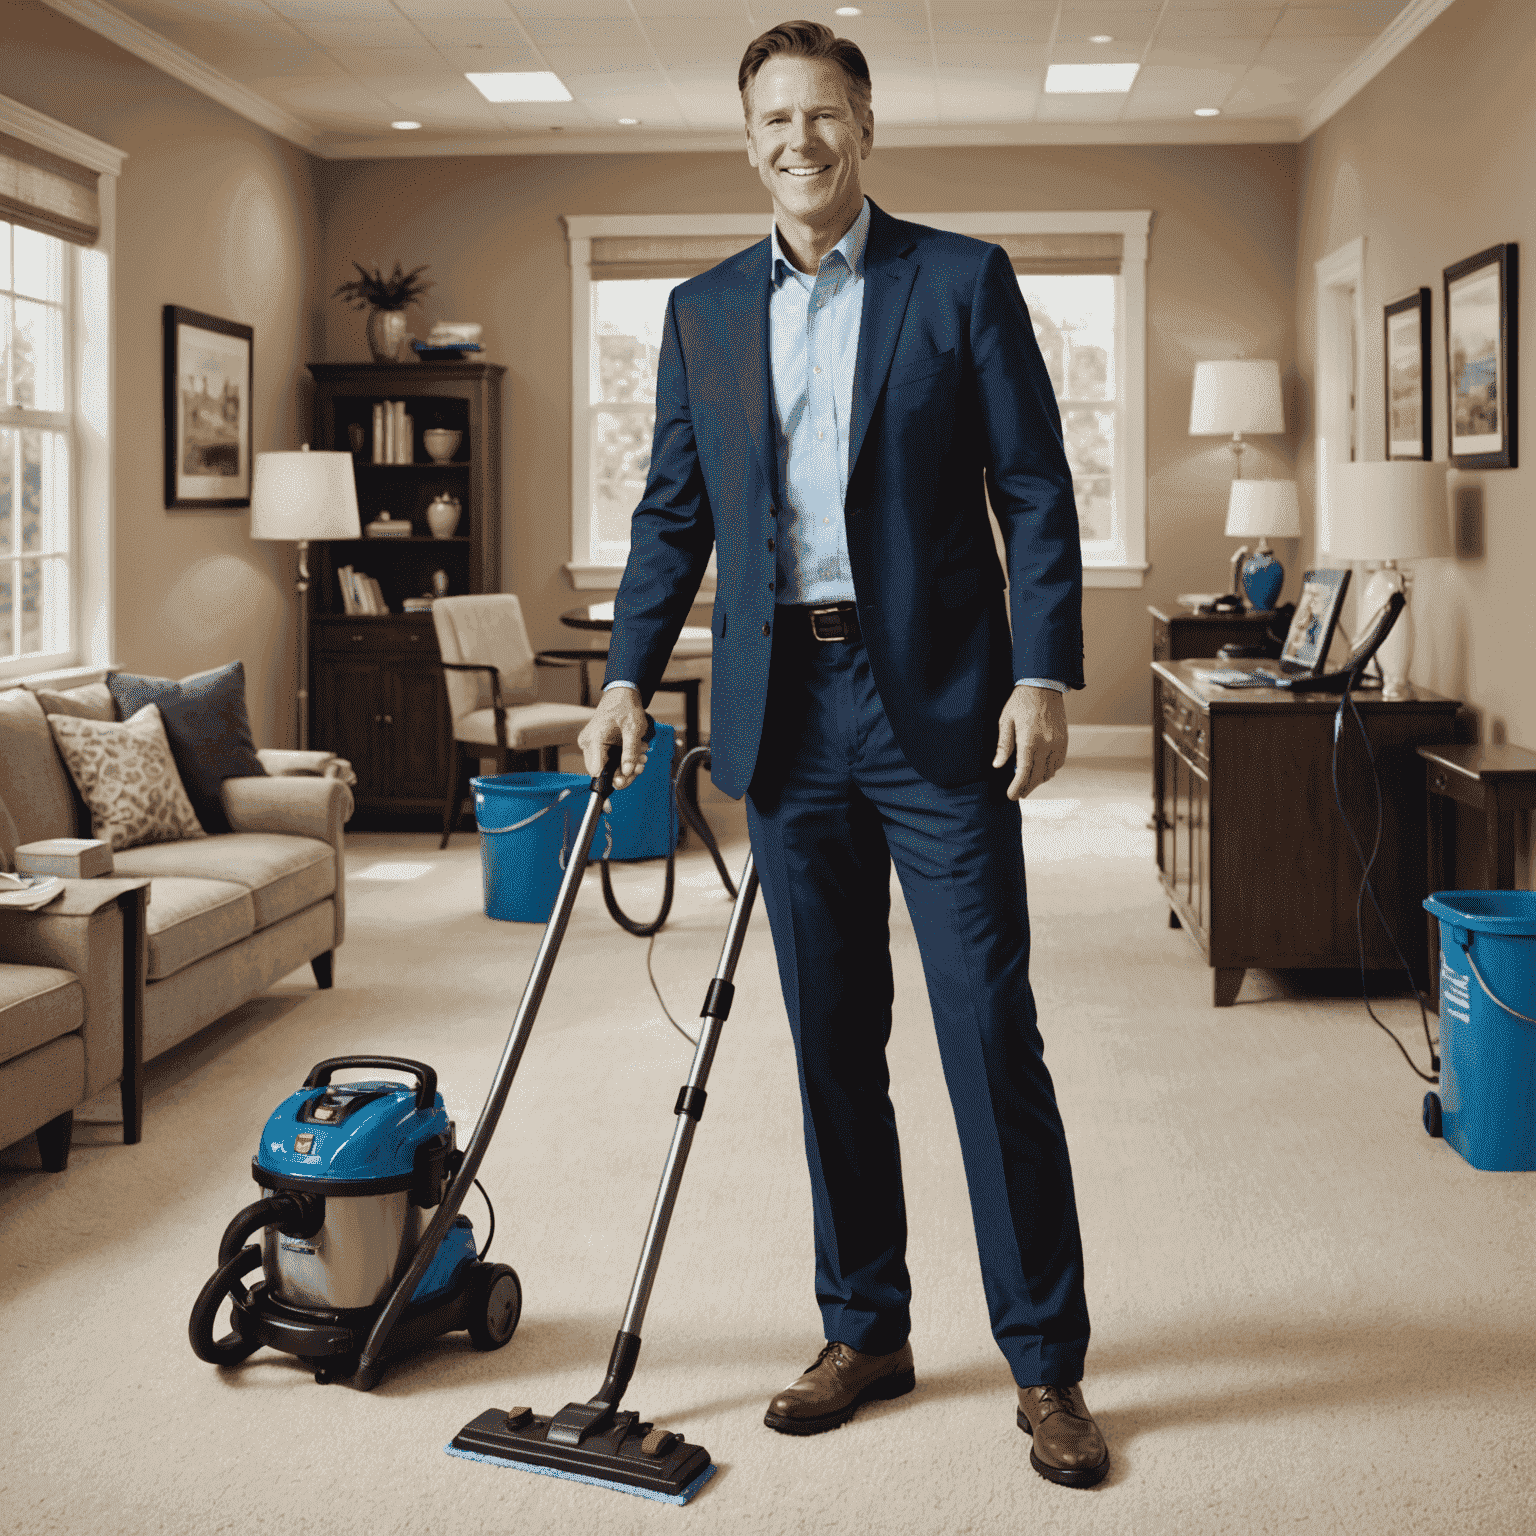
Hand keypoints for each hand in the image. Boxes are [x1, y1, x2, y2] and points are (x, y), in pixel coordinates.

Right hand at [578, 687, 649, 789]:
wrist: (621, 693)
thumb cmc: (625, 705)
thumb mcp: (633, 728)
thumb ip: (630, 751)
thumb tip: (628, 771)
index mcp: (593, 740)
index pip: (597, 771)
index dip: (614, 778)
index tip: (629, 777)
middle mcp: (588, 744)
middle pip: (604, 772)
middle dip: (625, 772)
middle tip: (640, 765)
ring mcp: (592, 745)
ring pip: (609, 768)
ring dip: (627, 766)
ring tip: (641, 757)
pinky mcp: (597, 746)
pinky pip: (610, 760)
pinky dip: (624, 760)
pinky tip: (636, 753)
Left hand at [993, 685, 1067, 800]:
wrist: (1043, 686)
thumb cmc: (1020, 702)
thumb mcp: (1006, 721)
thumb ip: (1003, 745)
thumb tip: (998, 765)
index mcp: (1029, 741)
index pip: (1023, 772)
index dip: (1017, 787)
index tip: (1011, 796)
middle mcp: (1046, 745)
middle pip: (1037, 776)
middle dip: (1027, 788)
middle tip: (1018, 794)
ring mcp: (1057, 743)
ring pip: (1050, 772)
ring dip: (1039, 780)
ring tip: (1028, 783)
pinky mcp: (1064, 740)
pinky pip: (1059, 762)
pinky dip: (1051, 770)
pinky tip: (1042, 771)